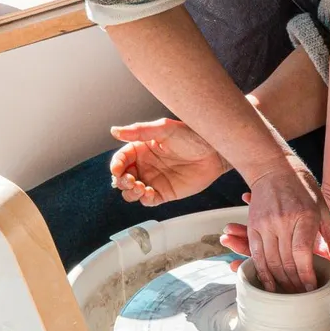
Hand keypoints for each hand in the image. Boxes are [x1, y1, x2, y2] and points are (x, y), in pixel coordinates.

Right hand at [108, 117, 227, 206]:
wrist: (214, 153)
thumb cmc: (193, 136)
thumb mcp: (164, 129)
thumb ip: (139, 131)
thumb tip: (115, 131)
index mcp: (142, 148)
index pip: (121, 159)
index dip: (116, 165)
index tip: (117, 169)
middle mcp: (145, 165)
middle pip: (122, 178)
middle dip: (121, 181)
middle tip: (131, 179)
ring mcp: (154, 180)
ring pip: (131, 192)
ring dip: (130, 192)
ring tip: (140, 186)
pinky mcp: (164, 193)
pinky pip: (147, 201)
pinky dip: (144, 200)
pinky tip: (149, 193)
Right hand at [222, 191, 329, 300]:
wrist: (274, 168)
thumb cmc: (303, 188)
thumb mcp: (323, 208)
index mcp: (304, 217)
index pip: (302, 254)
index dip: (305, 275)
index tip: (310, 289)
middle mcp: (283, 221)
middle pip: (286, 261)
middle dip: (293, 283)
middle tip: (299, 297)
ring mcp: (266, 224)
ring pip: (270, 261)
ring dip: (278, 281)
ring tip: (287, 293)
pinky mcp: (253, 225)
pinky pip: (256, 254)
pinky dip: (261, 271)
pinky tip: (268, 283)